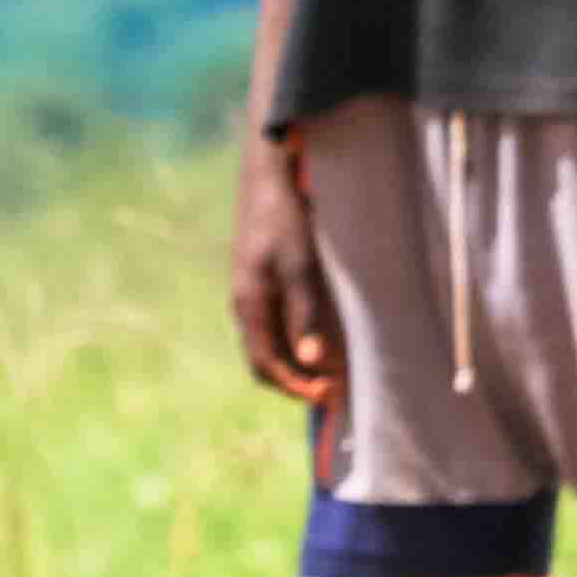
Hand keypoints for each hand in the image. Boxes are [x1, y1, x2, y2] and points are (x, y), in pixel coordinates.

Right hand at [228, 148, 340, 402]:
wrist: (267, 180)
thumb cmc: (284, 220)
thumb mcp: (299, 267)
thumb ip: (304, 314)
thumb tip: (310, 360)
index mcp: (248, 306)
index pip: (265, 365)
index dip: (294, 387)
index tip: (326, 396)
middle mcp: (244, 306)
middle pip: (264, 361)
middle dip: (295, 381)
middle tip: (332, 391)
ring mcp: (249, 295)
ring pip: (268, 345)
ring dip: (296, 364)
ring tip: (331, 371)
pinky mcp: (259, 284)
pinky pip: (273, 327)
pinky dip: (294, 342)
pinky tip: (318, 339)